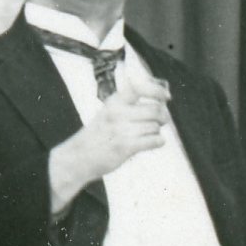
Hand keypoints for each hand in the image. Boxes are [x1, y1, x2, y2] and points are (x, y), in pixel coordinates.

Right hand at [55, 80, 174, 184]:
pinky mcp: (125, 146)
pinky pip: (154, 140)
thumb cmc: (98, 135)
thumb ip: (128, 104)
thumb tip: (160, 99)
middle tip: (161, 121)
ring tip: (148, 135)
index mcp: (114, 101)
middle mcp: (117, 113)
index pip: (139, 87)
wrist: (79, 157)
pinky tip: (152, 143)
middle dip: (163, 116)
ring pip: (155, 126)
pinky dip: (158, 142)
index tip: (167, 96)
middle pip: (155, 109)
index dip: (158, 91)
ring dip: (156, 131)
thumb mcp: (108, 112)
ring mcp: (121, 130)